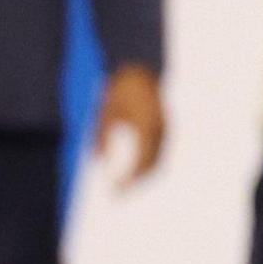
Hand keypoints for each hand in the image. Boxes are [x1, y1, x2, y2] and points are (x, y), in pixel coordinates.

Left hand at [94, 64, 164, 184]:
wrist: (140, 68)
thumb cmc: (119, 89)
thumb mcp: (104, 113)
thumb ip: (102, 138)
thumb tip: (97, 161)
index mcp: (146, 130)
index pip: (139, 164)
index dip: (127, 181)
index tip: (114, 192)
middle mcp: (160, 132)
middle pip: (152, 166)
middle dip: (136, 183)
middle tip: (118, 194)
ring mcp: (165, 129)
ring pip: (157, 160)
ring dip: (143, 175)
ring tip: (126, 185)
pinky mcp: (164, 126)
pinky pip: (157, 150)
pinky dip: (147, 163)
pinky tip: (133, 168)